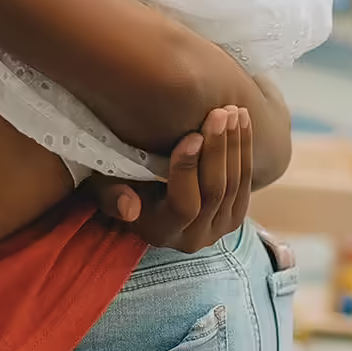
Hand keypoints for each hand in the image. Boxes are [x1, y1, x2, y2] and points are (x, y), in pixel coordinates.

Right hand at [90, 106, 252, 252]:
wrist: (150, 197)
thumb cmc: (120, 183)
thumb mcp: (105, 188)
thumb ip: (111, 196)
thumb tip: (129, 208)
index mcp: (161, 232)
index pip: (183, 205)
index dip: (188, 171)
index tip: (192, 136)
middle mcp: (194, 238)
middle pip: (215, 192)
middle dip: (219, 150)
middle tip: (220, 113)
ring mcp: (219, 229)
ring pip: (234, 186)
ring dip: (236, 145)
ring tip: (234, 112)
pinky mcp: (235, 216)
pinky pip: (246, 182)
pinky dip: (245, 150)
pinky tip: (243, 123)